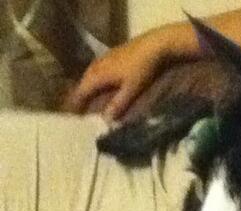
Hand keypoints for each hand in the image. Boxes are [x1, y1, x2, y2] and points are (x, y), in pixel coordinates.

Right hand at [63, 24, 197, 120]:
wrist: (153, 46)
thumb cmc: (141, 69)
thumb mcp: (130, 90)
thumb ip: (117, 105)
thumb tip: (105, 120)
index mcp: (98, 74)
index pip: (81, 91)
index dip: (76, 104)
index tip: (72, 115)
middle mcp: (96, 65)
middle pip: (83, 82)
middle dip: (79, 96)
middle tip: (77, 109)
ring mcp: (104, 58)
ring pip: (90, 75)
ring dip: (87, 87)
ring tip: (86, 98)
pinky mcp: (112, 55)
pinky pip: (97, 70)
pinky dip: (95, 79)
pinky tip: (100, 84)